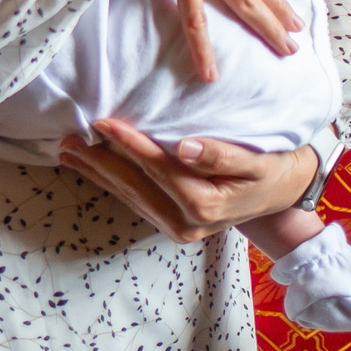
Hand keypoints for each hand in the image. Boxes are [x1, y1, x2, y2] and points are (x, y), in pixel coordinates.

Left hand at [58, 120, 317, 243]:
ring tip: (69, 152)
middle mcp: (187, 223)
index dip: (130, 145)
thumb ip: (222, 155)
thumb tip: (185, 148)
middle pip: (135, 187)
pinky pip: (136, 200)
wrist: (282, 194)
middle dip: (100, 163)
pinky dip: (112, 182)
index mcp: (206, 204)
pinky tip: (93, 167)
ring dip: (98, 173)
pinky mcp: (172, 223)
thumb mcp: (255, 161)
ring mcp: (177, 227)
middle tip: (68, 140)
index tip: (103, 122)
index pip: (158, 169)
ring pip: (130, 196)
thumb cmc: (270, 169)